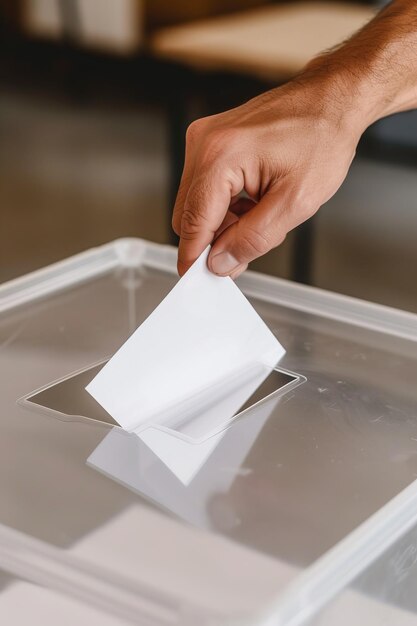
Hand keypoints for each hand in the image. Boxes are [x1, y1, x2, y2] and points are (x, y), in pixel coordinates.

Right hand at [172, 74, 362, 277]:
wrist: (332, 102)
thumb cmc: (322, 139)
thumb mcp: (296, 202)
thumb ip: (253, 238)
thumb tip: (220, 262)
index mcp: (220, 156)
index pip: (193, 221)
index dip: (195, 257)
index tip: (198, 281)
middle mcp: (204, 143)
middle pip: (188, 215)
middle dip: (214, 240)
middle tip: (247, 250)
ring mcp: (205, 140)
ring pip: (197, 205)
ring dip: (223, 223)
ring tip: (262, 216)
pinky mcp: (213, 142)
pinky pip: (206, 189)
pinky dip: (226, 207)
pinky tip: (255, 204)